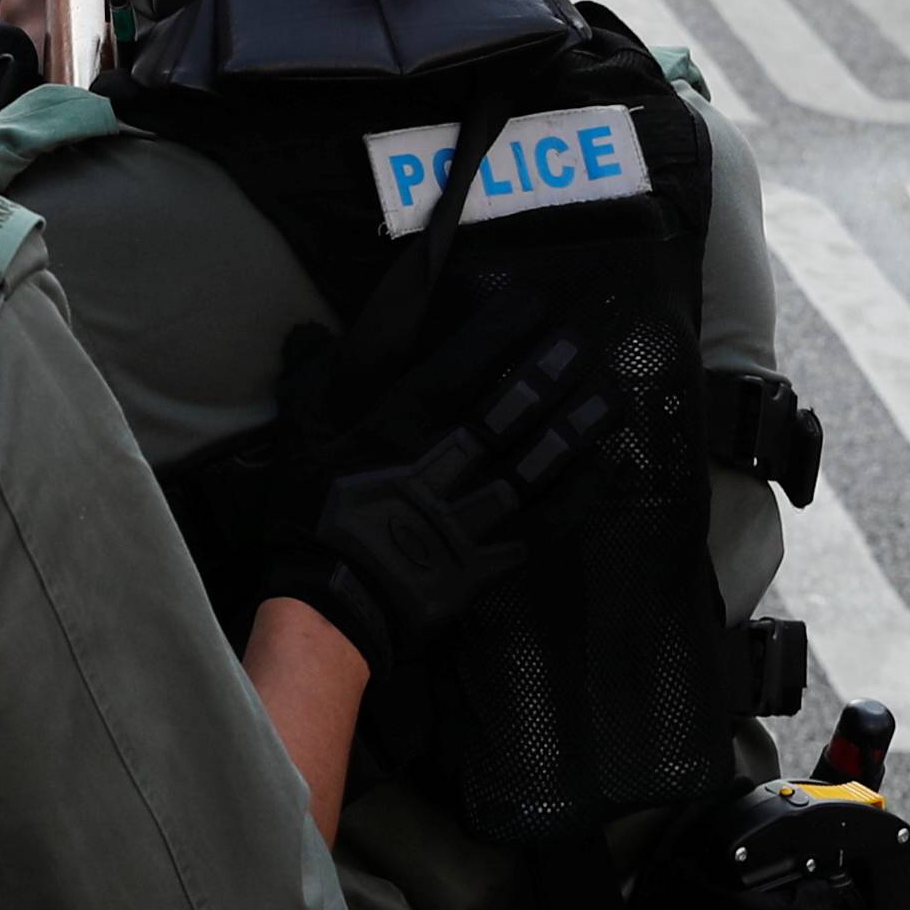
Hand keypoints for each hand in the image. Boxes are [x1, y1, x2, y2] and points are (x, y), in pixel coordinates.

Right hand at [259, 289, 618, 678]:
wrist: (330, 607)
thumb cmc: (313, 515)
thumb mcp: (298, 440)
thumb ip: (309, 381)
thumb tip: (307, 334)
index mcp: (400, 426)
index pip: (463, 364)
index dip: (503, 329)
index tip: (533, 302)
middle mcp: (447, 461)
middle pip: (513, 408)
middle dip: (551, 370)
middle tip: (582, 341)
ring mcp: (475, 513)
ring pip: (541, 461)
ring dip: (579, 425)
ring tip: (610, 393)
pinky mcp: (492, 558)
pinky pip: (549, 521)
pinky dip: (581, 491)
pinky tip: (606, 463)